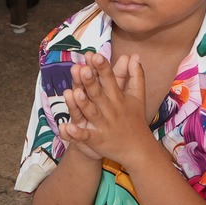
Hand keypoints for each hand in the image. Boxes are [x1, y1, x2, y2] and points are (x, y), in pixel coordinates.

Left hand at [62, 52, 156, 166]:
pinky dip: (77, 133)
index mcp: (119, 98)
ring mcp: (104, 125)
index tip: (95, 55)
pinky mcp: (98, 140)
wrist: (138, 149)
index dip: (102, 68)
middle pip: (98, 94)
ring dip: (83, 104)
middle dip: (91, 82)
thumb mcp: (138, 96)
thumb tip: (134, 55)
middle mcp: (111, 110)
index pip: (110, 80)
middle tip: (82, 69)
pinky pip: (86, 136)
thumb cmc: (135, 119)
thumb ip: (136, 75)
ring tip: (74, 93)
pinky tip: (67, 128)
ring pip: (91, 113)